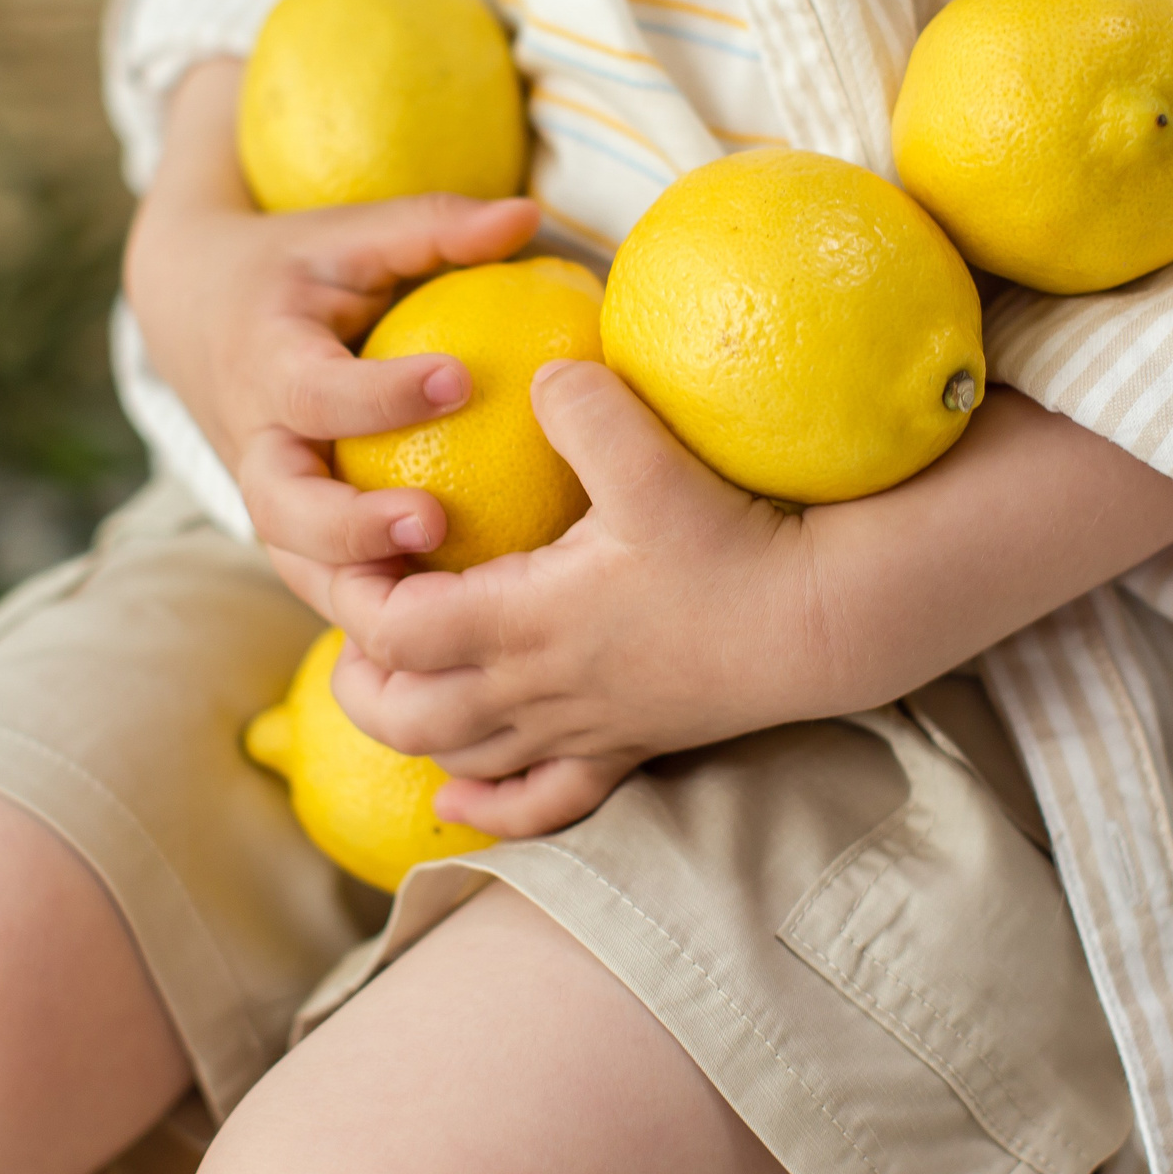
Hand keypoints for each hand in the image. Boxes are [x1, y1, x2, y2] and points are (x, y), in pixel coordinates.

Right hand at [122, 61, 539, 597]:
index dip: (379, 393)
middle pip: (283, 505)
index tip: (460, 380)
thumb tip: (528, 216)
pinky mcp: (287, 533)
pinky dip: (373, 617)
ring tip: (443, 608)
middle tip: (432, 524)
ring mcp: (266, 497)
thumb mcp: (352, 234)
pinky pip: (325, 586)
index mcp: (267, 362)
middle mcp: (255, 442)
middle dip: (351, 527)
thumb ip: (433, 225)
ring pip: (298, 566)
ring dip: (361, 594)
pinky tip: (452, 637)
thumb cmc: (297, 265)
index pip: (316, 389)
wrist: (193, 308)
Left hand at [320, 360, 832, 836]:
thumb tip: (533, 370)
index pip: (397, 629)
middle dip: (358, 677)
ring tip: (389, 679)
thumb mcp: (651, 460)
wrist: (817, 624)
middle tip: (355, 619)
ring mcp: (578, 729)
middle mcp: (538, 688)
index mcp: (526, 619)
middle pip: (406, 712)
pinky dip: (487, 802)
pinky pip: (539, 803)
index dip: (358, 596)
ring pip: (458, 757)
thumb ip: (582, 405)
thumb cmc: (733, 541)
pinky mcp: (624, 747)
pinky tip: (457, 788)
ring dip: (407, 727)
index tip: (359, 551)